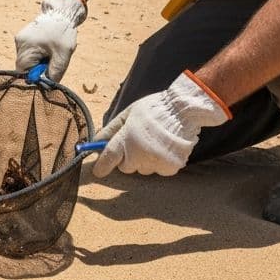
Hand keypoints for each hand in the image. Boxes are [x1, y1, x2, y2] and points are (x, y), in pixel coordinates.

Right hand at [14, 0, 86, 80]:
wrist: (62, 13)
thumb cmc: (63, 33)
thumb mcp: (63, 55)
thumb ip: (54, 73)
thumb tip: (47, 87)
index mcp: (27, 47)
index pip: (22, 72)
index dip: (34, 77)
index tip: (46, 74)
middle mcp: (19, 43)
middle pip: (24, 66)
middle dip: (38, 68)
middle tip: (52, 61)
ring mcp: (20, 39)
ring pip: (26, 60)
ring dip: (37, 61)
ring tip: (50, 52)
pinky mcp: (23, 37)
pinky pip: (28, 53)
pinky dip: (37, 54)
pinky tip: (46, 47)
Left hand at [92, 72, 229, 177]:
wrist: (184, 111)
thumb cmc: (153, 109)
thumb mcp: (127, 114)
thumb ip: (110, 129)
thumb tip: (96, 141)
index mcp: (126, 139)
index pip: (108, 158)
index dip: (101, 166)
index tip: (98, 171)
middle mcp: (139, 154)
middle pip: (125, 167)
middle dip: (127, 159)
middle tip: (136, 144)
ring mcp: (155, 163)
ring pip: (143, 169)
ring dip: (144, 160)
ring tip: (154, 142)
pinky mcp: (170, 168)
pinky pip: (159, 170)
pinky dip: (160, 162)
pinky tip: (165, 148)